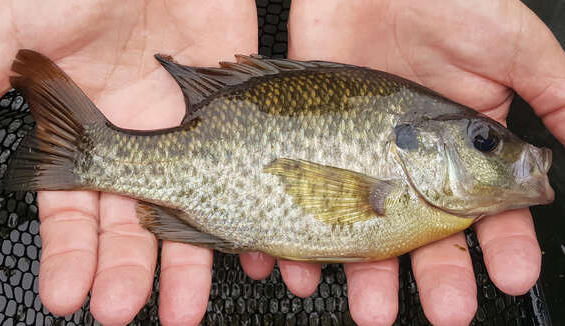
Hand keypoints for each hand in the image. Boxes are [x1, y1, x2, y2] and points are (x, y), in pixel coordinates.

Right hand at [0, 1, 256, 324]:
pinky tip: (250, 250)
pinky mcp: (237, 105)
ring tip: (186, 307)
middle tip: (124, 309)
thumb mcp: (11, 22)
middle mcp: (140, 134)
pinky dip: (253, 207)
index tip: (68, 294)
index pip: (73, 210)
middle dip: (126, 269)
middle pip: (132, 221)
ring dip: (188, 261)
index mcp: (89, 126)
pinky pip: (250, 165)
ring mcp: (192, 124)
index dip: (69, 253)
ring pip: (194, 205)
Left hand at [271, 1, 562, 324]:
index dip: (506, 246)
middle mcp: (411, 160)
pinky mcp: (312, 143)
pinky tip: (301, 265)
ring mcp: (359, 155)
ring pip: (363, 227)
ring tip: (372, 307)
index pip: (491, 210)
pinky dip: (299, 234)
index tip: (512, 277)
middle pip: (426, 233)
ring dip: (366, 272)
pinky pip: (304, 197)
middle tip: (444, 310)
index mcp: (463, 145)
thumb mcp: (511, 43)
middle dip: (437, 277)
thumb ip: (553, 94)